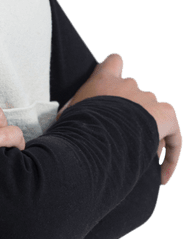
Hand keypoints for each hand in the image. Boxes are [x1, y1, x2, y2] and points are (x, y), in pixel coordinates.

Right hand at [56, 53, 180, 184]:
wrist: (96, 138)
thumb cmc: (74, 130)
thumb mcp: (66, 116)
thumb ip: (74, 111)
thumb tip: (66, 121)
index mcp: (102, 80)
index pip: (113, 62)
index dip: (115, 72)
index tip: (113, 91)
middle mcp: (127, 84)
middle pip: (135, 94)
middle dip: (131, 115)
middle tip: (121, 141)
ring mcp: (148, 98)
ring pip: (154, 116)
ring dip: (149, 135)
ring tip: (139, 161)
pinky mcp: (166, 115)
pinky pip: (174, 137)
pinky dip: (170, 156)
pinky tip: (163, 176)